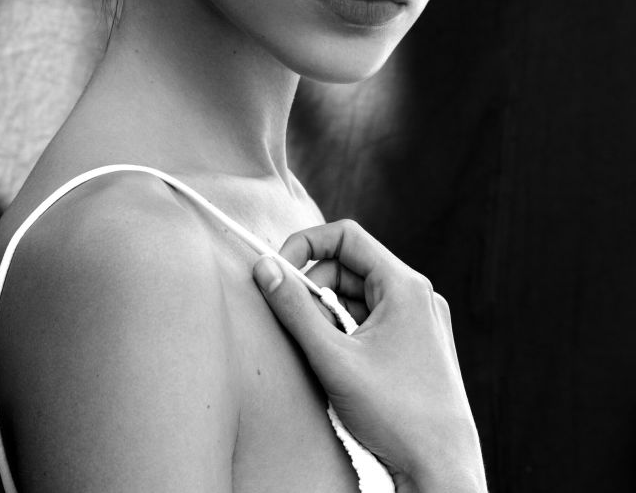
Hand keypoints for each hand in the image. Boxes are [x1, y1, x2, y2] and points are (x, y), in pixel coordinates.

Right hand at [252, 220, 486, 492]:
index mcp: (405, 285)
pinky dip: (347, 332)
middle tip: (294, 323)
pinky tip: (340, 364)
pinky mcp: (417, 344)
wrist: (442, 471)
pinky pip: (372, 320)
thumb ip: (294, 309)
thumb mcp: (334, 359)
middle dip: (314, 288)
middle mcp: (417, 295)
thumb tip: (264, 268)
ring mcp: (419, 320)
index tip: (276, 270)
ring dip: (329, 314)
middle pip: (350, 267)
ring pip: (358, 296)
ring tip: (321, 352)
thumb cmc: (395, 415)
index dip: (305, 245)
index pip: (346, 236)